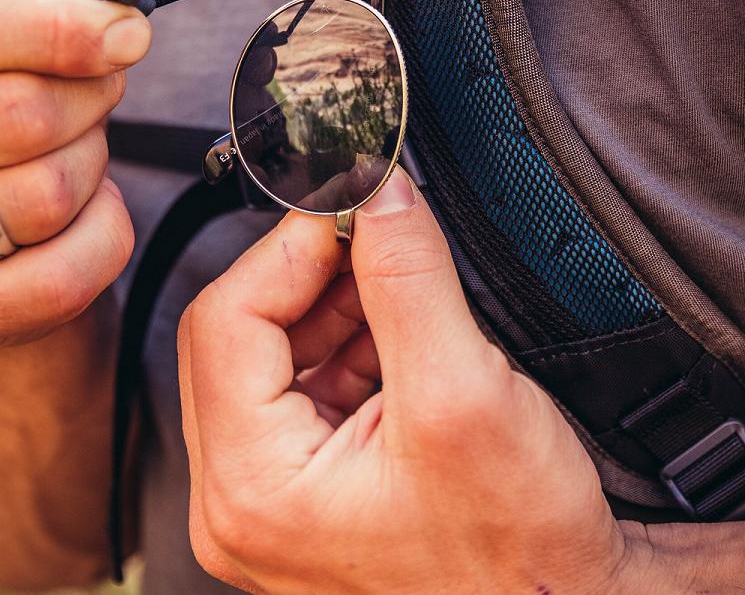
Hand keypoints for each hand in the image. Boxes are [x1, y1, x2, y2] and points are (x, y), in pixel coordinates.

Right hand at [0, 0, 148, 350]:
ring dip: (92, 165)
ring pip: (45, 194)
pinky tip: (80, 214)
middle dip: (92, 97)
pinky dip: (101, 237)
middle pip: (19, 115)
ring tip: (72, 151)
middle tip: (96, 93)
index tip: (126, 31)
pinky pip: (58, 277)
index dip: (55, 27)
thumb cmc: (5, 65)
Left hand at [178, 169, 632, 594]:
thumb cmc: (518, 557)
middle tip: (378, 237)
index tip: (351, 208)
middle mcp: (244, 499)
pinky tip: (406, 339)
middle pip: (241, 330)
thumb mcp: (461, 393)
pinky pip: (308, 382)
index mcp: (251, 489)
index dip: (290, 247)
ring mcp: (275, 496)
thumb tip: (374, 187)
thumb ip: (407, 276)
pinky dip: (353, 340)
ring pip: (275, 350)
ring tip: (406, 297)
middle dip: (313, 273)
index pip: (226, 317)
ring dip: (337, 303)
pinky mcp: (313, 487)